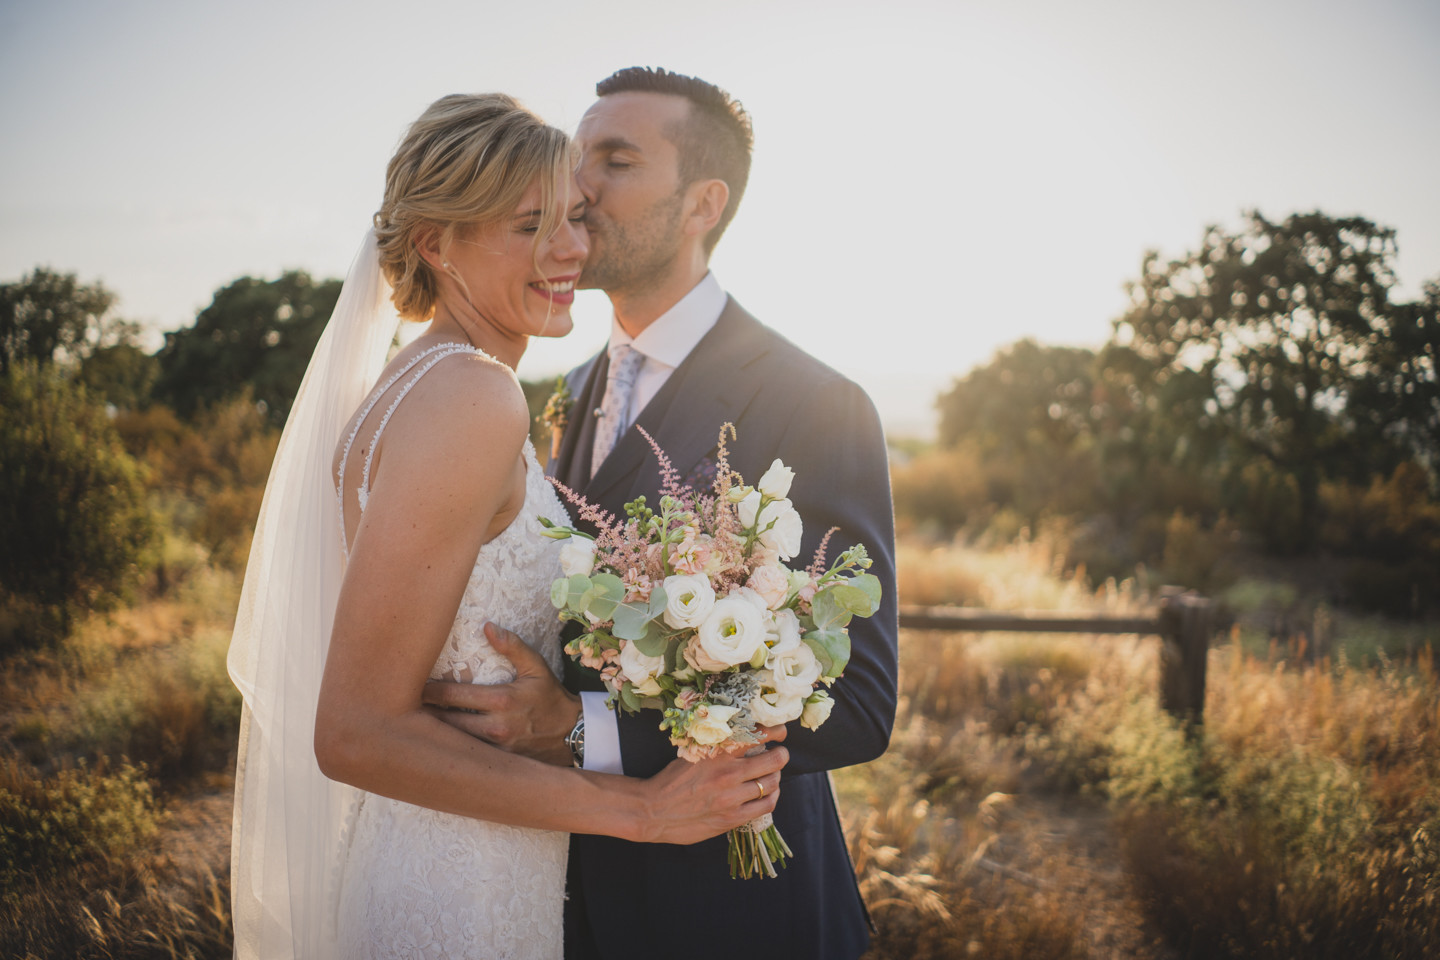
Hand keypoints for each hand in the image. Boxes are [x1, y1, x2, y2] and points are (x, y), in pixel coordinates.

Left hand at [422, 622, 579, 765]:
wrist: (574, 736)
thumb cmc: (551, 699)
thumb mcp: (537, 668)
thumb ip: (512, 646)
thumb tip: (487, 626)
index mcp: (502, 699)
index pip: (452, 694)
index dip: (428, 690)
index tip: (410, 685)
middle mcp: (496, 726)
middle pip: (444, 721)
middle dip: (421, 714)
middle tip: (400, 706)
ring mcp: (495, 749)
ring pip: (452, 742)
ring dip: (432, 733)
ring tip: (410, 725)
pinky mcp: (497, 763)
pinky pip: (466, 755)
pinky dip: (450, 747)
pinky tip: (434, 743)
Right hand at [634, 745, 788, 844]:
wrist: (654, 811)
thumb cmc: (672, 780)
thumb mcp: (693, 754)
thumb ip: (718, 747)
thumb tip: (744, 736)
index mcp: (717, 753)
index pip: (757, 735)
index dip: (776, 731)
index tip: (779, 732)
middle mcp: (727, 774)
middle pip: (774, 760)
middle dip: (781, 754)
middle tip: (780, 753)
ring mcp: (731, 798)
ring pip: (772, 783)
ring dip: (776, 776)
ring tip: (770, 774)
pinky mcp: (732, 818)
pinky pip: (766, 805)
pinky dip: (772, 796)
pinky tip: (767, 793)